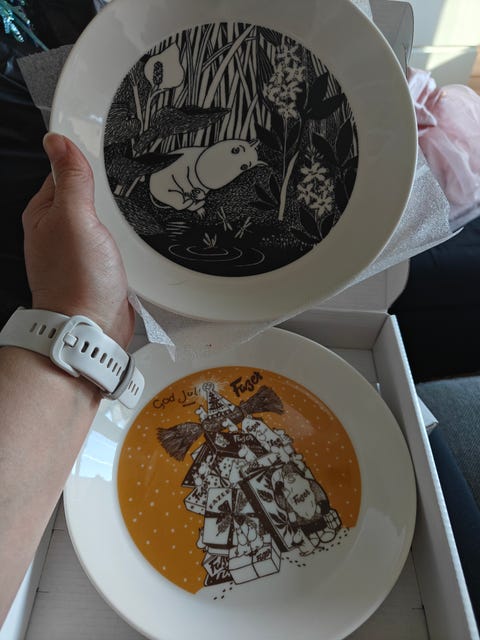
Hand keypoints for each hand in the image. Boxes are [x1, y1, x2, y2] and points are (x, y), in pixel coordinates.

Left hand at [22, 133, 133, 348]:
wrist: (91, 328)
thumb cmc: (77, 280)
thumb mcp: (74, 218)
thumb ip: (70, 179)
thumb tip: (57, 141)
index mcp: (44, 213)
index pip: (63, 172)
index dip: (84, 163)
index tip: (105, 157)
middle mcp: (58, 231)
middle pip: (86, 196)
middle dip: (105, 192)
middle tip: (124, 188)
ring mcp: (79, 250)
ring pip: (102, 220)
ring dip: (117, 217)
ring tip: (130, 212)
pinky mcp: (99, 267)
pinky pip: (112, 243)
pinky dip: (123, 239)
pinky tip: (132, 239)